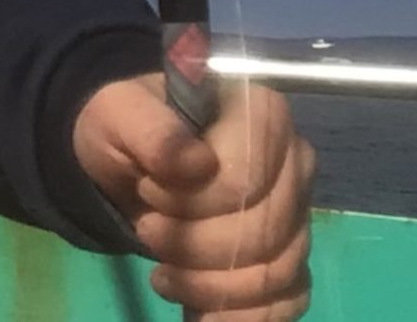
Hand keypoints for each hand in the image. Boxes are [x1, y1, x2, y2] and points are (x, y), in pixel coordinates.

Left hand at [72, 72, 313, 319]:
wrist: (131, 164)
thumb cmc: (127, 129)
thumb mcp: (117, 113)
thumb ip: (151, 130)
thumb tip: (195, 164)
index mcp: (262, 114)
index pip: (243, 181)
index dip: (190, 201)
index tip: (148, 191)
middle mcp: (296, 162)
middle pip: (262, 233)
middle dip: (193, 246)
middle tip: (148, 230)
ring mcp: (299, 215)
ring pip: (275, 273)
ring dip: (209, 287)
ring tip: (164, 273)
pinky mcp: (293, 258)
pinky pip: (287, 302)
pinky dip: (240, 315)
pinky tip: (199, 312)